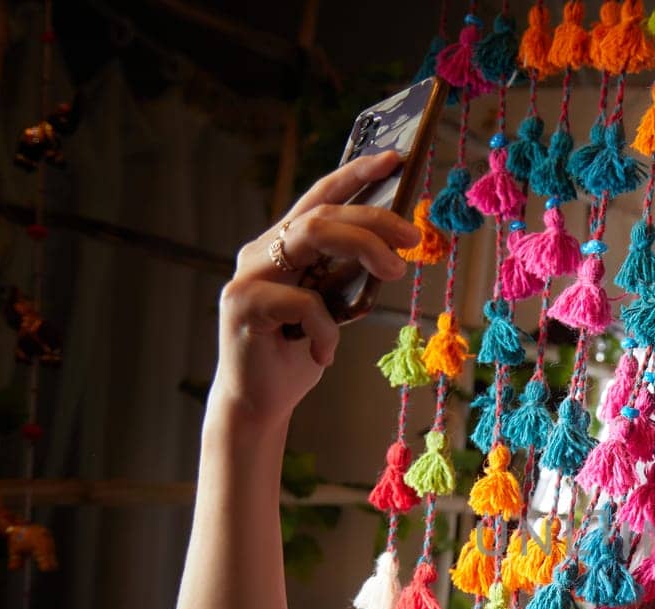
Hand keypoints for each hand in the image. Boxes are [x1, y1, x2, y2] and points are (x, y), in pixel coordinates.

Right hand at [213, 150, 419, 424]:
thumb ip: (345, 276)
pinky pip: (302, 301)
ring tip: (395, 269)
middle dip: (373, 218)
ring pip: (311, 236)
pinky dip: (326, 328)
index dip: (354, 174)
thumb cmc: (297, 353)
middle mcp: (259, 252)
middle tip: (412, 236)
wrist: (259, 403)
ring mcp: (247, 276)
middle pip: (321, 214)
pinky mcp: (242, 305)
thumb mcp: (331, 308)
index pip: (319, 198)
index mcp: (280, 246)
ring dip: (363, 247)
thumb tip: (394, 248)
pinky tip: (324, 354)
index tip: (395, 159)